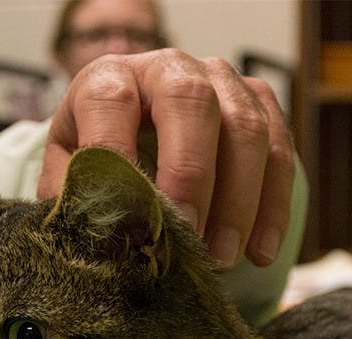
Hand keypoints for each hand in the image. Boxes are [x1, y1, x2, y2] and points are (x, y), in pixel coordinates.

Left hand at [37, 49, 294, 268]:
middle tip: (189, 236)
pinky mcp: (260, 104)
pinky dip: (273, 207)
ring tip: (223, 258)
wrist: (139, 136)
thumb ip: (78, 198)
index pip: (111, 101)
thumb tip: (102, 241)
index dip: (119, 154)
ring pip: (246, 129)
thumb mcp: (72, 175)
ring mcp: (222, 81)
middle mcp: (169, 68)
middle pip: (192, 102)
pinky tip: (260, 252)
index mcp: (109, 78)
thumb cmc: (101, 160)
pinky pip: (280, 152)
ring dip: (239, 201)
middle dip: (192, 175)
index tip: (131, 216)